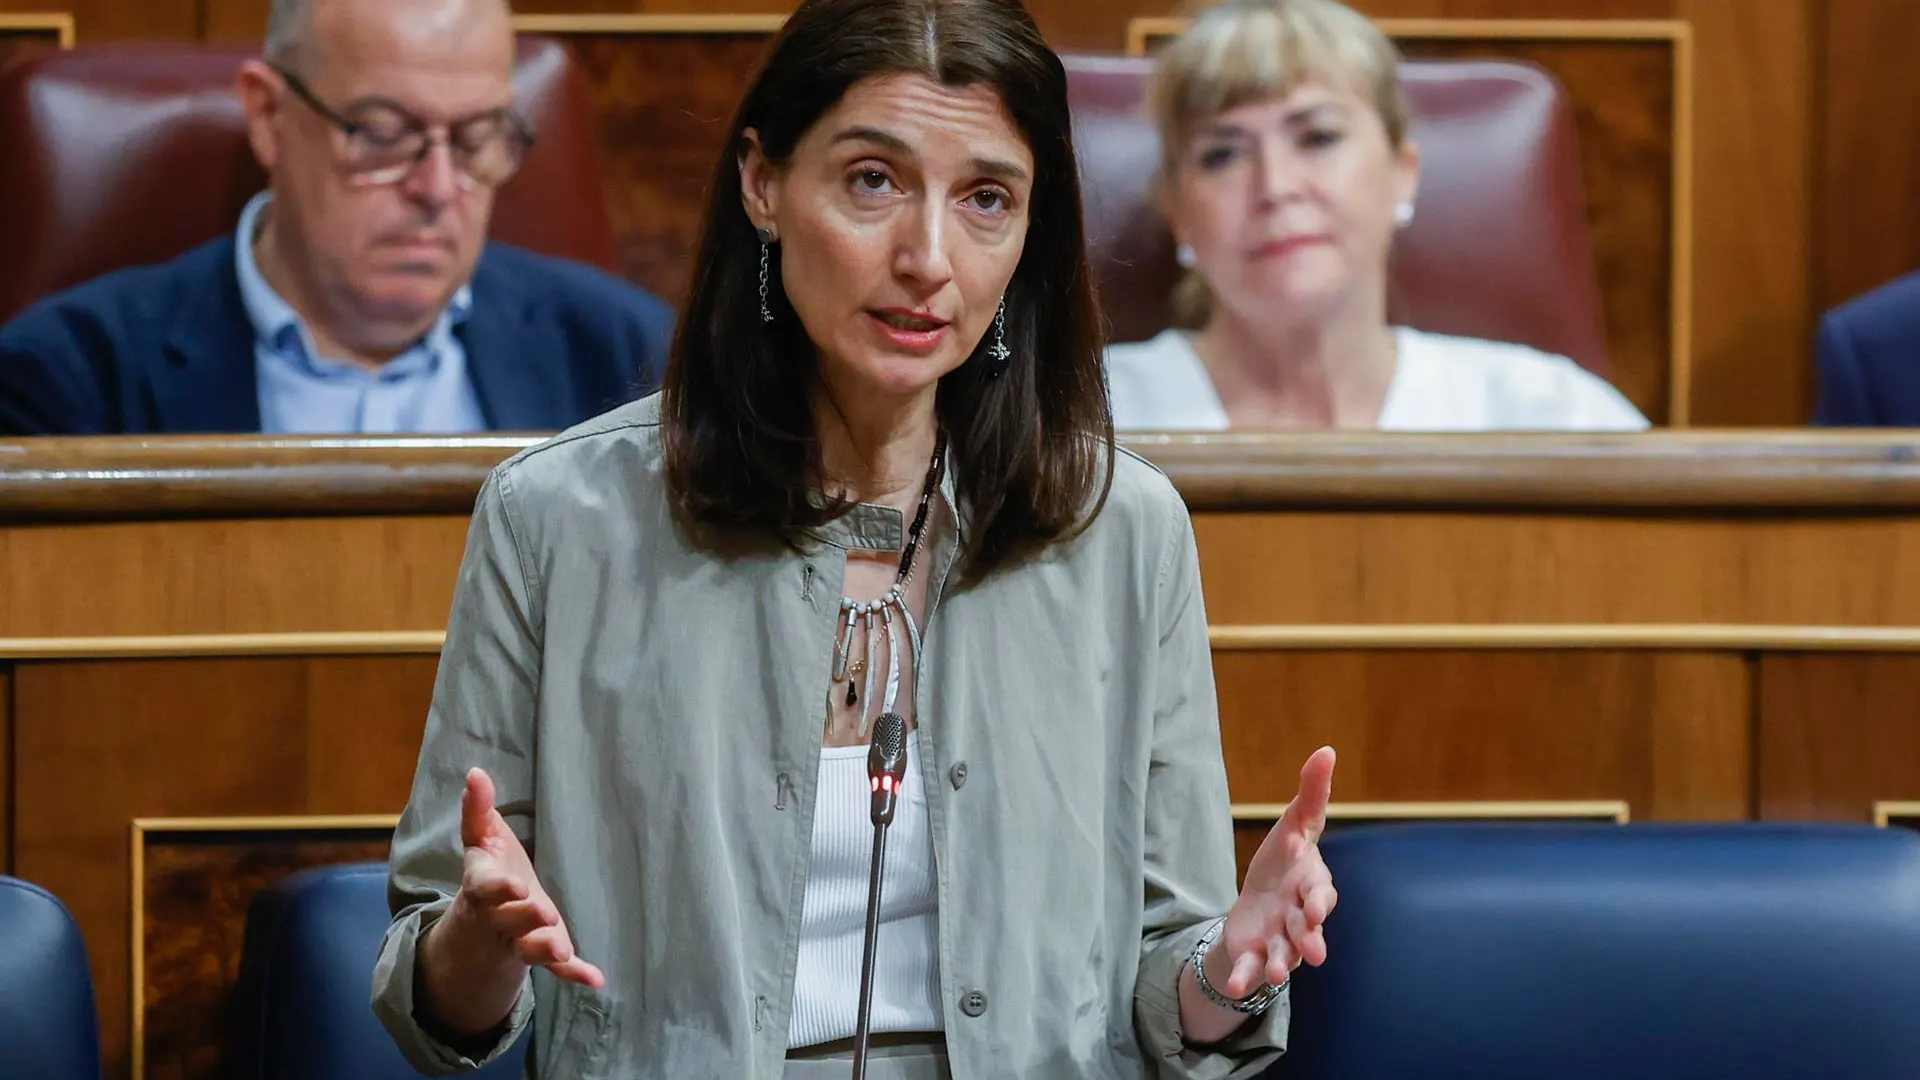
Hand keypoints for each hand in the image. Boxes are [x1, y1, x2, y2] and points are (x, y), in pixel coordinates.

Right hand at [446, 767, 604, 988]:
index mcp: (483, 887)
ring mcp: (519, 937)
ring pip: (528, 948)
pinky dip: (574, 973)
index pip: (486, 888)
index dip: (499, 889)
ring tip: (564, 950)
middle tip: (543, 913)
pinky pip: (555, 968)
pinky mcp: (541, 952)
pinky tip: (595, 979)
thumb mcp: (481, 839)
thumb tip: (476, 773)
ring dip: (545, 948)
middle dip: (525, 917)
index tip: (517, 886)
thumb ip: (477, 809)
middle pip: (509, 919)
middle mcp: (498, 916)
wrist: (484, 921)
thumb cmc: (489, 870)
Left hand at [1216, 746, 1336, 997]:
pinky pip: (1251, 970)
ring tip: (1274, 976)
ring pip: (1284, 956)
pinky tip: (1234, 987)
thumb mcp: (1295, 824)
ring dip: (1280, 966)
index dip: (1318, 900)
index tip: (1315, 906)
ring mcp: (1280, 941)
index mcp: (1312, 886)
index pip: (1320, 893)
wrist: (1262, 902)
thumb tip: (1327, 749)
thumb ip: (1312, 793)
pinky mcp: (1255, 955)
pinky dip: (1244, 979)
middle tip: (1314, 952)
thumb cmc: (1285, 860)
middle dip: (1310, 939)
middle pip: (1307, 929)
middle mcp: (1301, 918)